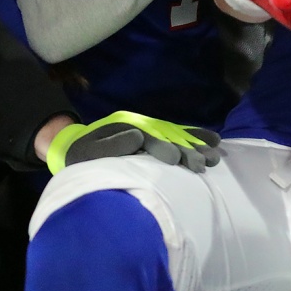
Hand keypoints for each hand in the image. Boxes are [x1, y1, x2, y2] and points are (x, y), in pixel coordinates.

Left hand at [47, 111, 221, 174]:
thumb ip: (110, 146)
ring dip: (198, 147)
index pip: (149, 137)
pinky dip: (196, 139)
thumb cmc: (80, 156)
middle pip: (169, 137)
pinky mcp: (157, 139)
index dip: (162, 147)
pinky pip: (179, 137)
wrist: (75, 149)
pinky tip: (214, 143)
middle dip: (187, 150)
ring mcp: (151, 131)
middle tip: (203, 165)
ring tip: (215, 158)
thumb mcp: (87, 153)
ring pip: (179, 137)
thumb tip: (139, 138)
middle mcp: (143, 126)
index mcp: (126, 127)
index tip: (175, 159)